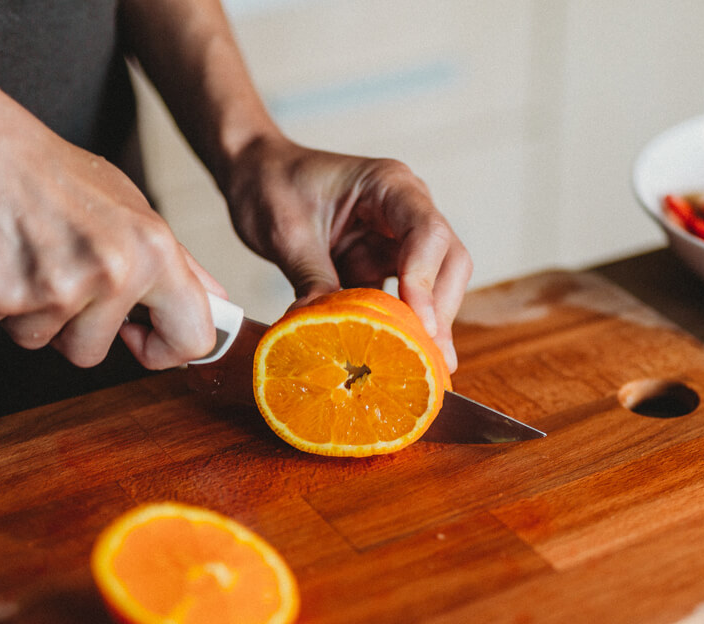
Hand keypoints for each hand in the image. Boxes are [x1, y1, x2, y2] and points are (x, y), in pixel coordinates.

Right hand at [0, 86, 225, 369]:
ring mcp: (53, 288)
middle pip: (94, 353)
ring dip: (32, 311)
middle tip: (58, 267)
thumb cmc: (48, 171)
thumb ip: (176, 262)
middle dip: (73, 325)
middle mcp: (111, 271)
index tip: (140, 335)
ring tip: (28, 253)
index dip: (165, 349)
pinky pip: (1, 327)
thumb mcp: (130, 206)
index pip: (192, 338)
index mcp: (152, 249)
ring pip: (44, 342)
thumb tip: (216, 302)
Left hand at [221, 135, 470, 370]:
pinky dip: (403, 328)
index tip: (420, 324)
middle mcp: (406, 210)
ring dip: (430, 325)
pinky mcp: (383, 265)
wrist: (254, 174)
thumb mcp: (287, 232)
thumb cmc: (271, 184)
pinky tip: (399, 361)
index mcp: (389, 186)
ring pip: (436, 284)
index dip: (427, 281)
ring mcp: (398, 240)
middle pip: (448, 261)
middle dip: (441, 310)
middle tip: (429, 359)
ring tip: (424, 370)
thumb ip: (312, 279)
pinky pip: (404, 300)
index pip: (427, 232)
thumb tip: (325, 332)